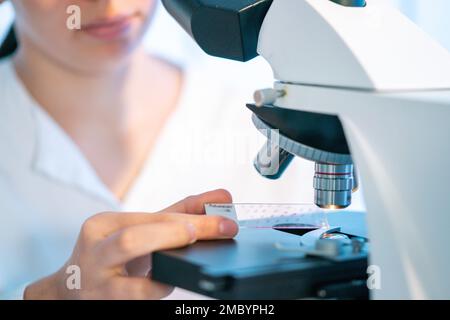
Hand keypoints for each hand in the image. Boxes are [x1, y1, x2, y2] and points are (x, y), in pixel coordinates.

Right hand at [24, 189, 237, 299]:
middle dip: (178, 236)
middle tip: (218, 232)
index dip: (190, 219)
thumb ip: (179, 213)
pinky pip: (135, 300)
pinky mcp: (103, 304)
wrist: (72, 288)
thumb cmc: (114, 254)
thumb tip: (222, 197)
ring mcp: (97, 283)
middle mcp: (95, 252)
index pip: (151, 218)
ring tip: (191, 267)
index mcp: (104, 225)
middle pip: (134, 241)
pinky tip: (170, 284)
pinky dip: (158, 291)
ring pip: (131, 280)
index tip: (224, 220)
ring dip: (166, 273)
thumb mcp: (141, 230)